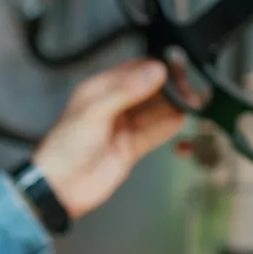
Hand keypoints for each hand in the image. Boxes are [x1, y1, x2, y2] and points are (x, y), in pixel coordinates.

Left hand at [31, 58, 186, 219]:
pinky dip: (170, 125)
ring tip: (191, 100)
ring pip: (155, 111)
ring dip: (173, 106)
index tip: (175, 66)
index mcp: (99, 90)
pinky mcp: (131, 147)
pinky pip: (155, 132)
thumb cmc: (63, 149)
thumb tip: (154, 71)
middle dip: (169, 87)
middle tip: (188, 86)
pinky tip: (182, 118)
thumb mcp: (94, 112)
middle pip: (148, 91)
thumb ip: (125, 91)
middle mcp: (113, 106)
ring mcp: (123, 127)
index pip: (133, 71)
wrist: (61, 187)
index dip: (155, 68)